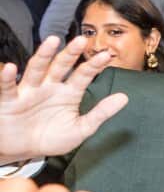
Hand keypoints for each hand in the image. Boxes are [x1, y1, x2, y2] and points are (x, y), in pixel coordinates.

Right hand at [0, 36, 127, 164]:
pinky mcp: (10, 101)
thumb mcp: (81, 128)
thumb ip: (101, 113)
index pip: (83, 75)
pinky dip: (7, 78)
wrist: (24, 151)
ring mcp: (30, 92)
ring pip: (36, 69)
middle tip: (82, 40)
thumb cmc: (52, 138)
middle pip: (61, 66)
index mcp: (68, 93)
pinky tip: (11, 68)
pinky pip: (8, 88)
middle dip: (71, 53)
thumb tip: (124, 97)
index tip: (107, 55)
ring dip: (44, 55)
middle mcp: (50, 87)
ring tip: (52, 41)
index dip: (94, 65)